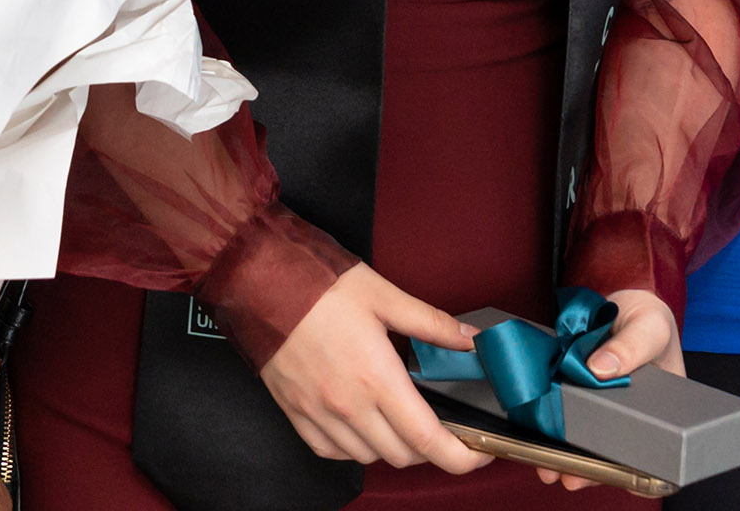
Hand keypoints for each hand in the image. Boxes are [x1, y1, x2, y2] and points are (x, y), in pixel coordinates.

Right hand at [258, 264, 489, 473]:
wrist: (260, 282)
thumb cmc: (319, 285)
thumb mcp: (384, 295)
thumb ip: (432, 323)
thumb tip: (471, 338)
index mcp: (377, 377)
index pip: (428, 439)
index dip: (462, 457)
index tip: (479, 454)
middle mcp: (349, 405)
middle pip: (403, 455)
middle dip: (430, 447)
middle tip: (440, 424)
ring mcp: (320, 415)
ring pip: (370, 457)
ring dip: (393, 447)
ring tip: (400, 418)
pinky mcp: (296, 415)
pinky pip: (334, 452)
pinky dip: (355, 448)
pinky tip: (363, 423)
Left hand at [535, 289, 679, 490]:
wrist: (621, 299)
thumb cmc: (647, 317)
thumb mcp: (649, 326)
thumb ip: (630, 346)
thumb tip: (600, 369)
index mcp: (663, 408)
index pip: (656, 450)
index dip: (640, 472)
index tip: (618, 477)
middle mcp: (633, 415)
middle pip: (616, 454)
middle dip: (593, 470)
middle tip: (571, 477)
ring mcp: (605, 408)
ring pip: (588, 443)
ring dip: (568, 457)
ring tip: (548, 468)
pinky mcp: (579, 396)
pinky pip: (567, 418)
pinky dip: (553, 430)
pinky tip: (537, 437)